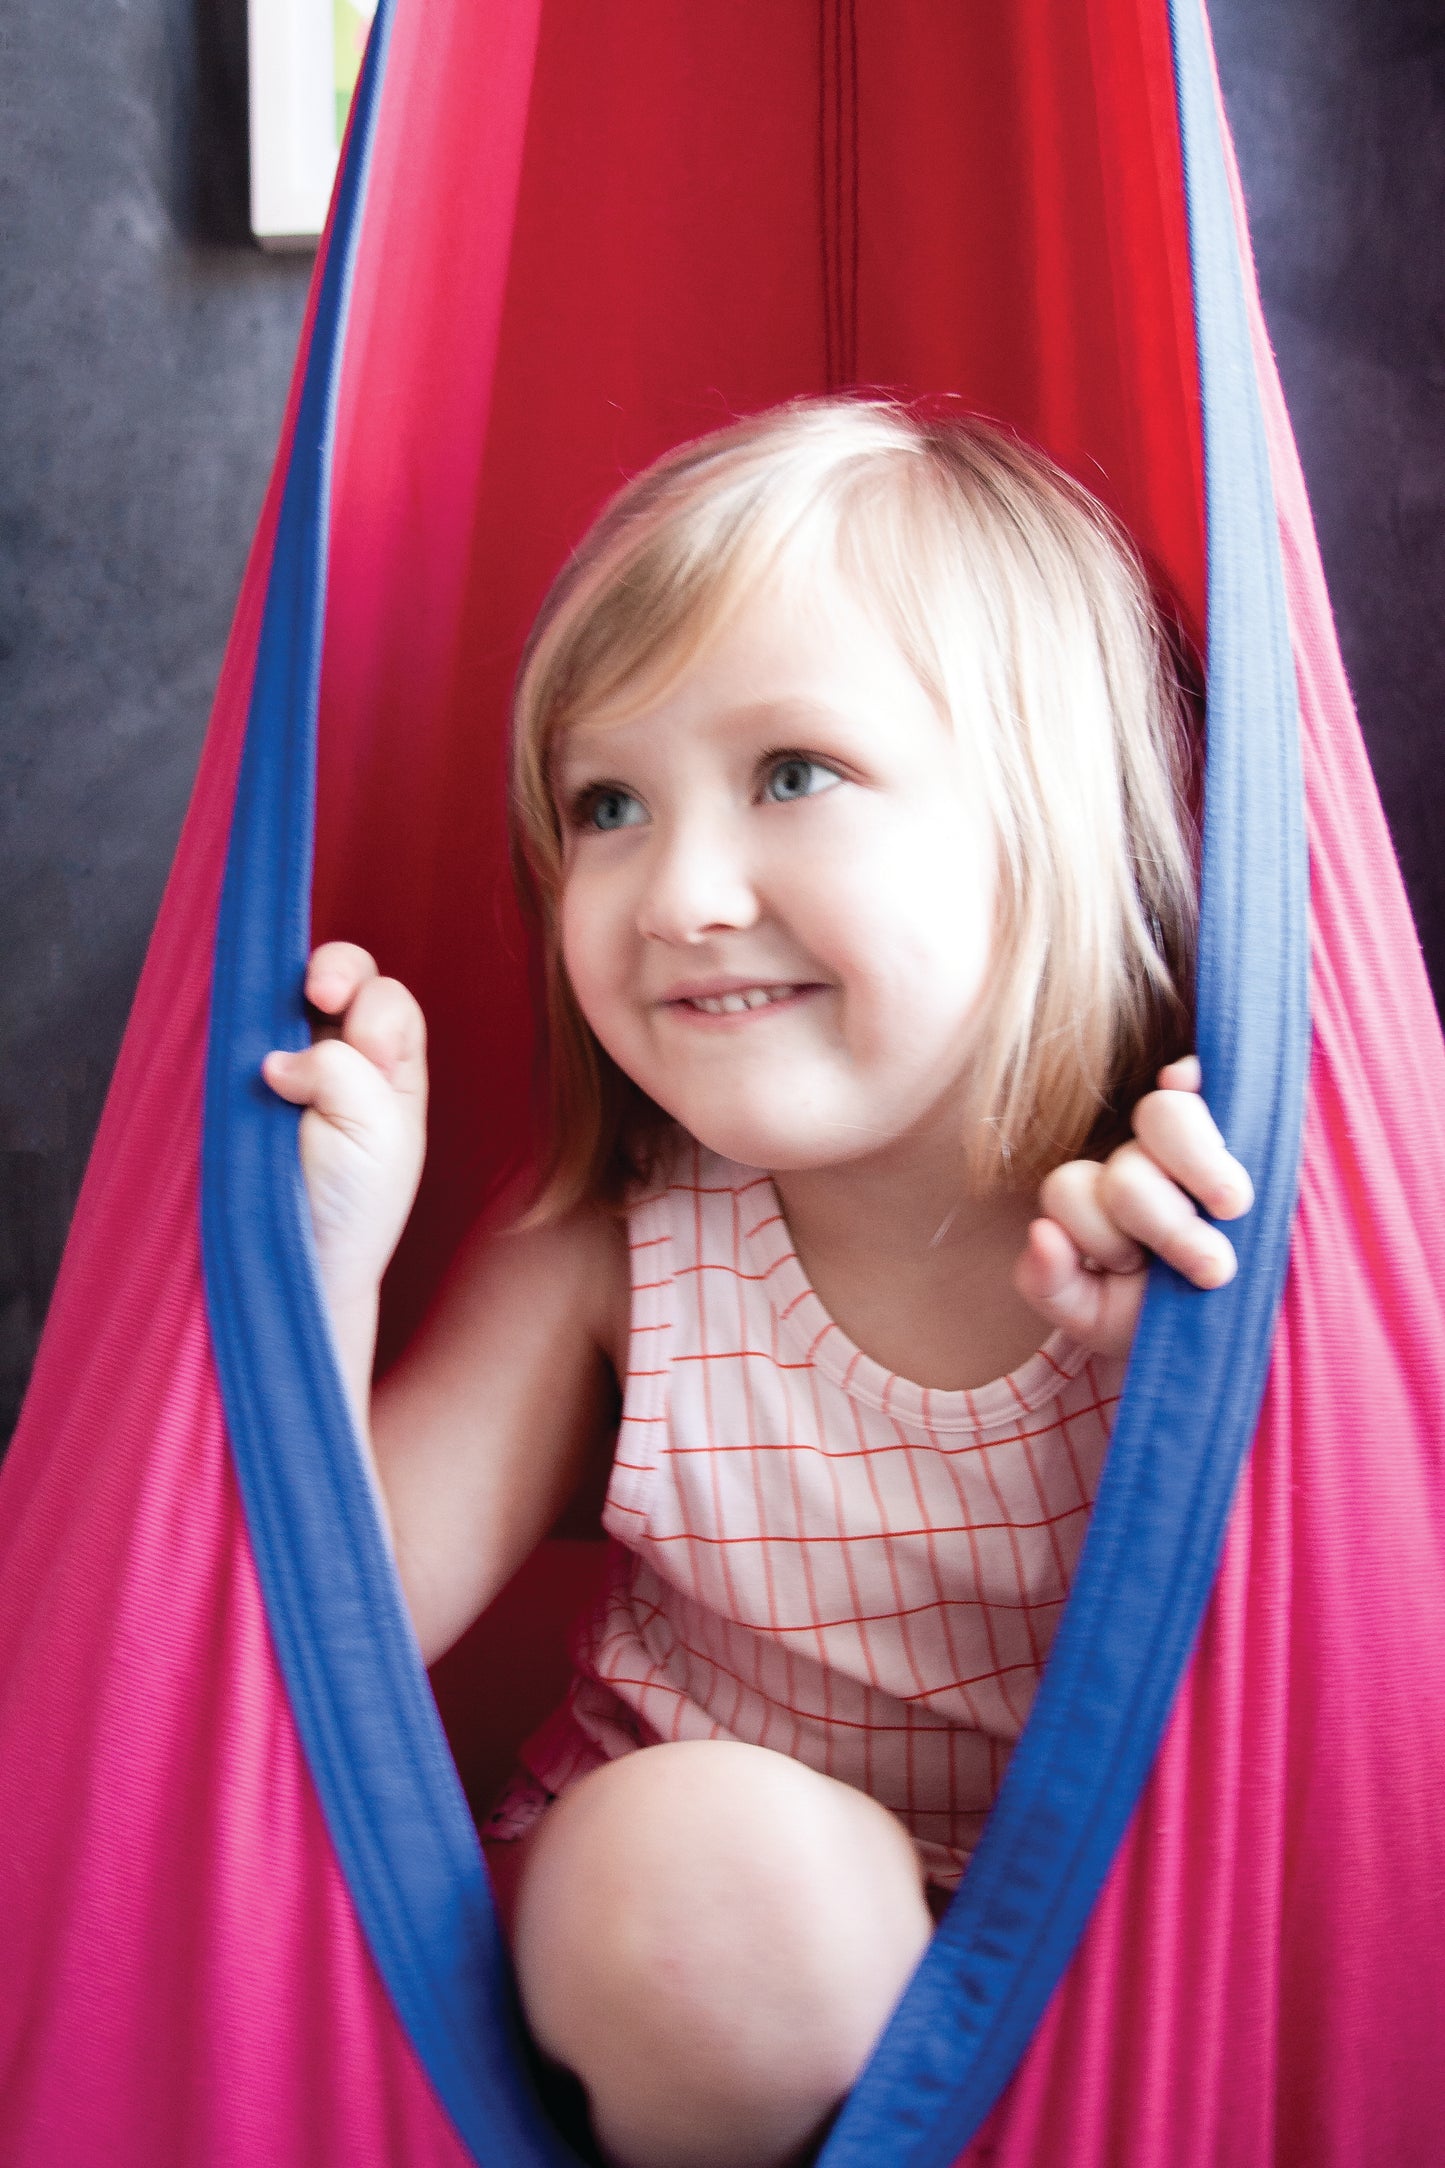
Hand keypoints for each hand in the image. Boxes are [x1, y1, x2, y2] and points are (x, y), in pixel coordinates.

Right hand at [261, 942, 427, 1309]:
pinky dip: (236, 1029)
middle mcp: (343, 1057)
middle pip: (341, 979)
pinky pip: (233, 1037)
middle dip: (334, 971)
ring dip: (279, 995)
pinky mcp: (234, 1086)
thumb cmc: (353, 1204)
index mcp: (392, 1067)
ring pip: (283, 998)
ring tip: (281, 1023)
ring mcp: (286, 1067)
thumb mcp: (378, 1131)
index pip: (387, 999)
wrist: (298, 1264)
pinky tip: (240, 1048)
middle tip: (318, 994)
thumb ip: (343, 1071)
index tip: (362, 1040)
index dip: (374, 1005)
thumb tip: (276, 1059)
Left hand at [1013, 1057, 1252, 1358]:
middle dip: (1165, 1223)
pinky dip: (1198, 1074)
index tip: (1139, 1274)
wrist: (1238, 1330)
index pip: (1069, 1189)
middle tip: (1212, 1268)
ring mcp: (1185, 1137)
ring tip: (1234, 1210)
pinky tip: (1211, 1098)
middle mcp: (1135, 1162)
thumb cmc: (1162, 1320)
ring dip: (1200, 1167)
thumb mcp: (1096, 1318)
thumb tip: (1042, 1231)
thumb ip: (1050, 1284)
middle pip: (1125, 1165)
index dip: (1100, 1234)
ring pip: (1164, 1113)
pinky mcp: (1234, 1116)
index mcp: (1094, 1201)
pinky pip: (1204, 1073)